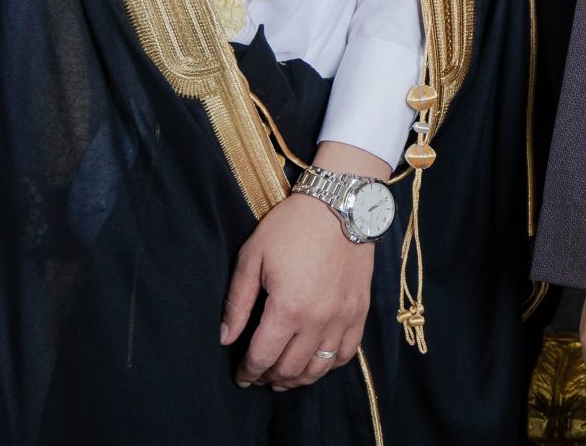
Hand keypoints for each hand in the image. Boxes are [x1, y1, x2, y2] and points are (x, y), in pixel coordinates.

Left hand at [219, 141, 384, 390]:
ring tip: (283, 377)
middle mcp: (317, 321)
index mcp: (287, 309)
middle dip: (269, 377)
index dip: (247, 372)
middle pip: (290, 368)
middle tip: (258, 376)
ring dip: (298, 379)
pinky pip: (346, 354)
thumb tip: (225, 338)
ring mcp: (343, 319)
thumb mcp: (253, 257)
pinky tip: (315, 362)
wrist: (340, 205)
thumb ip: (238, 302)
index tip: (240, 376)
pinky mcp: (360, 312)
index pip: (262, 357)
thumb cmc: (291, 227)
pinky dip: (328, 365)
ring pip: (319, 368)